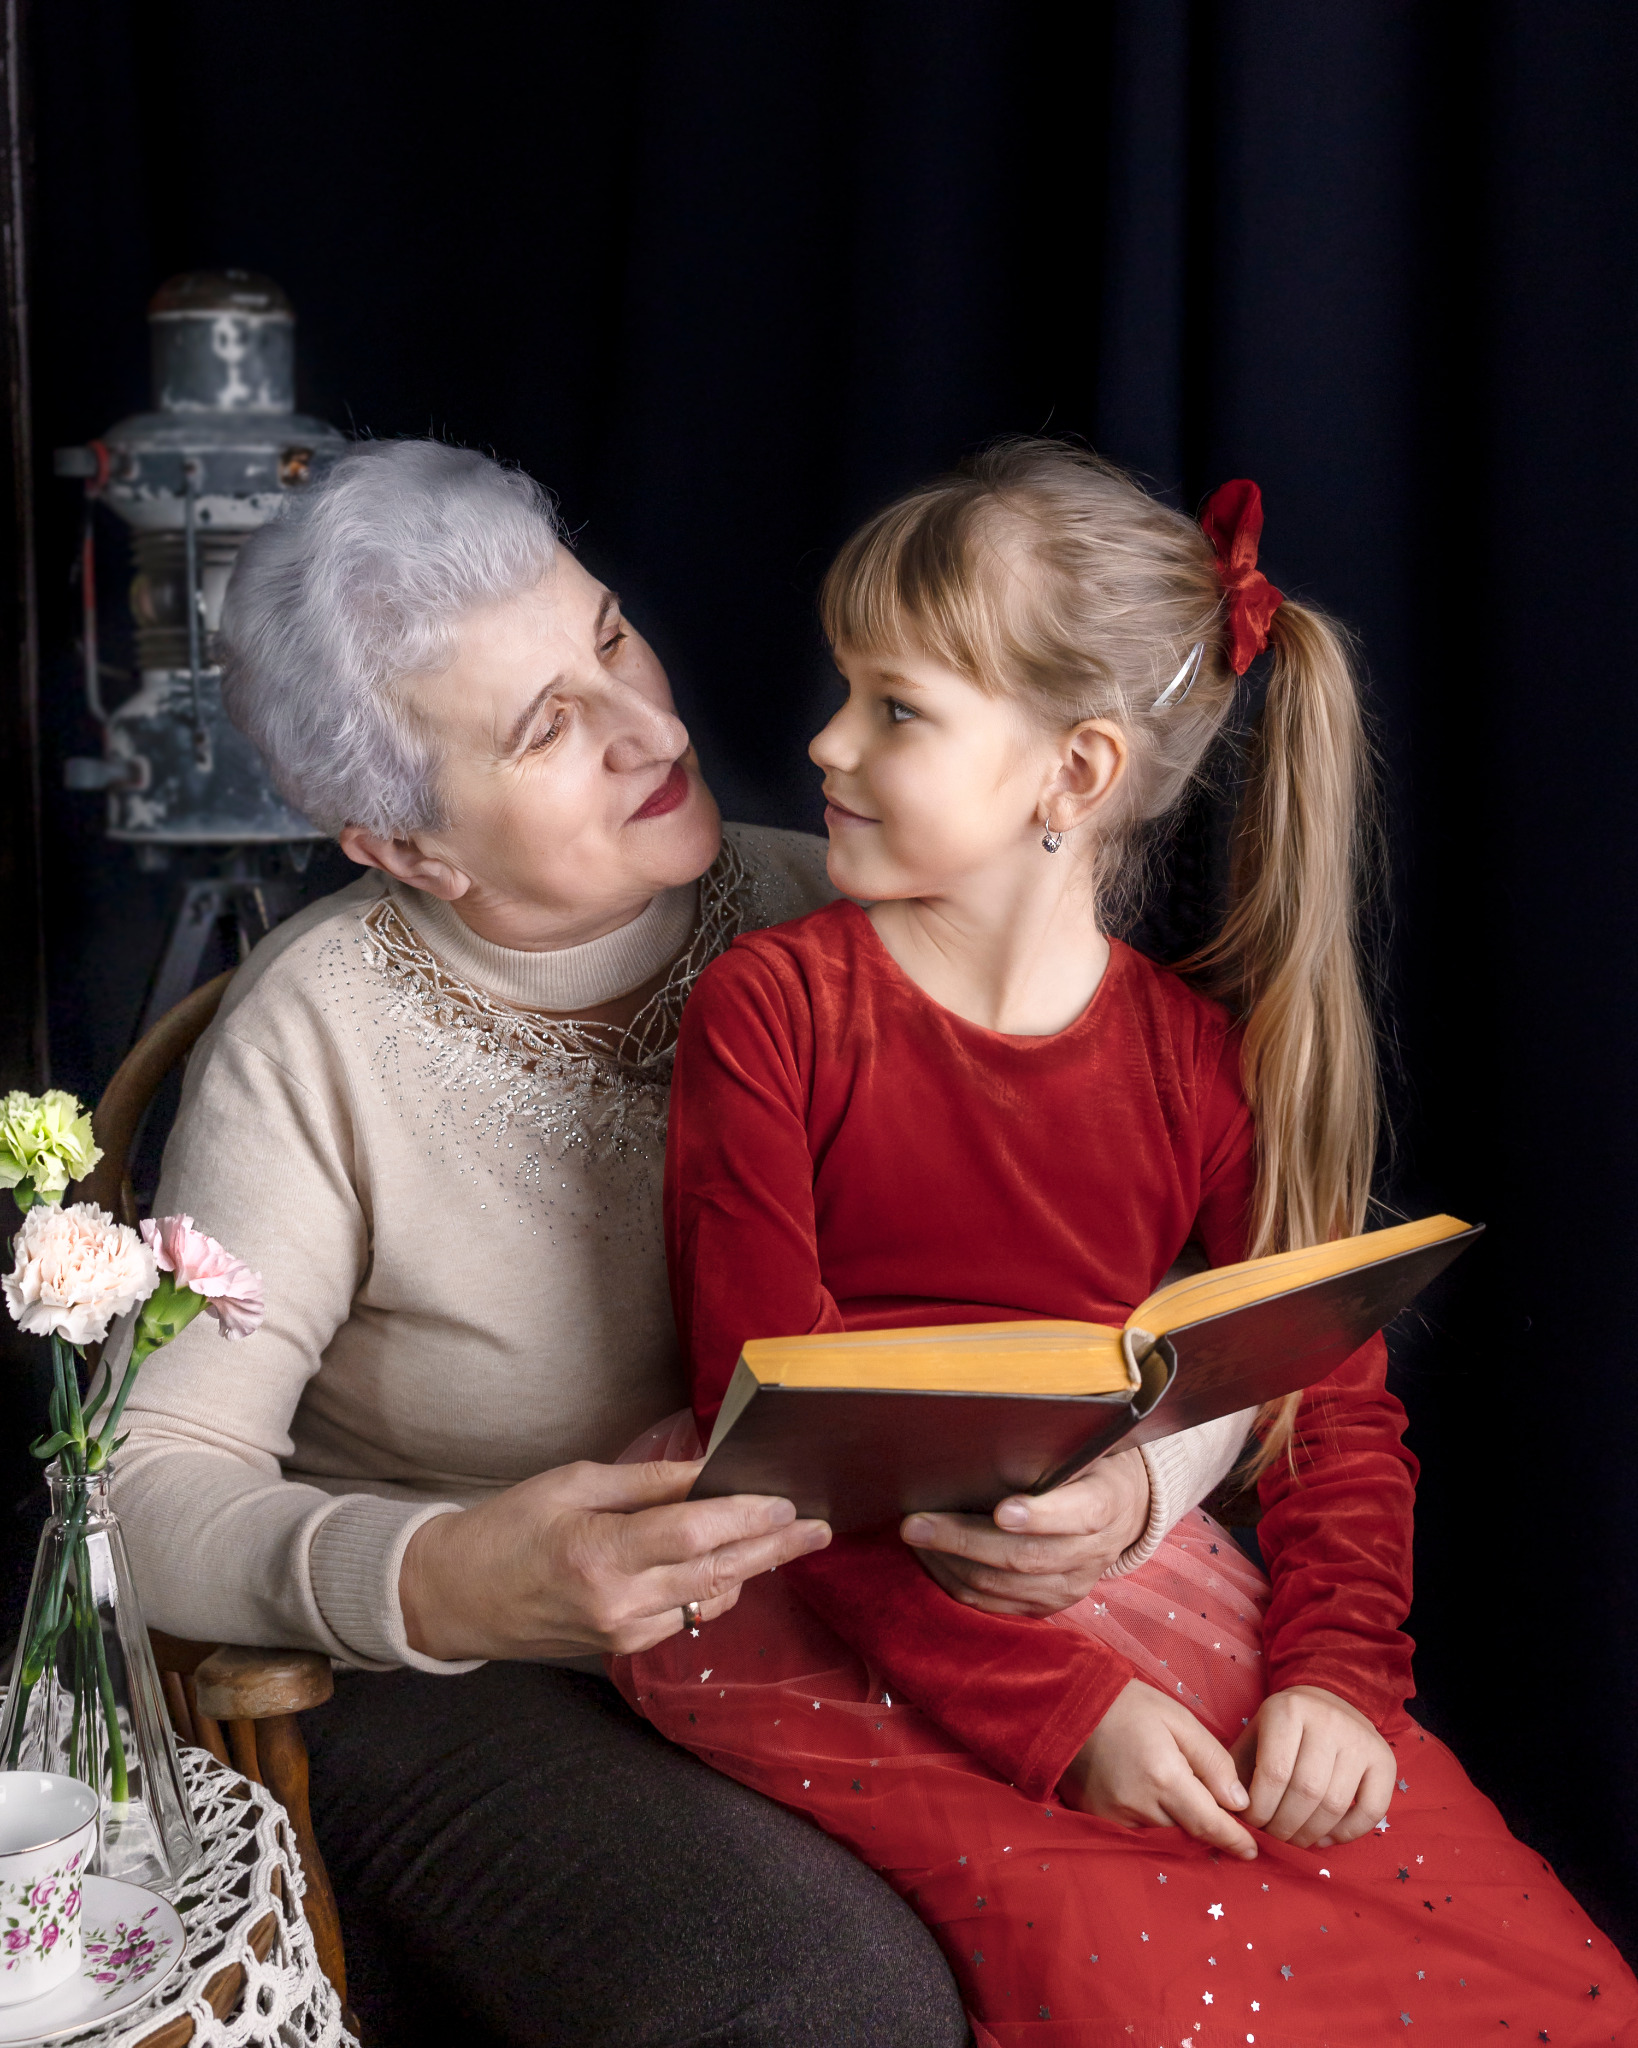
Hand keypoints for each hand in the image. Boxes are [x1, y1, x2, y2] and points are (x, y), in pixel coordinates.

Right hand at [398, 1458, 829, 1661]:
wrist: (454, 1598)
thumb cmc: (507, 1528)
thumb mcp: (574, 1484)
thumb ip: (646, 1482)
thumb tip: (707, 1470)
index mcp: (601, 1553)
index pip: (695, 1533)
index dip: (747, 1516)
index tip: (786, 1500)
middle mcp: (619, 1602)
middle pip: (718, 1572)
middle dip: (773, 1548)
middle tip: (818, 1528)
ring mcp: (623, 1632)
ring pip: (709, 1599)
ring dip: (751, 1569)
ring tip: (789, 1540)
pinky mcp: (622, 1649)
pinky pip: (686, 1617)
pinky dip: (714, 1589)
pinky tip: (733, 1566)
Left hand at [900, 1448, 1150, 1615]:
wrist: (1119, 1511)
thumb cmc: (1083, 1467)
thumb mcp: (1078, 1449)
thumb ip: (1044, 1452)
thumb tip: (980, 1442)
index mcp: (1105, 1504)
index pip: (1079, 1514)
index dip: (1040, 1516)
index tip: (1002, 1511)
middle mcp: (1091, 1553)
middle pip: (1025, 1556)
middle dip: (963, 1541)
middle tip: (916, 1524)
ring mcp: (1070, 1586)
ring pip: (1002, 1584)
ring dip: (951, 1562)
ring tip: (916, 1537)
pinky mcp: (1048, 1606)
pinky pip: (995, 1603)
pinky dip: (957, 1582)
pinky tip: (934, 1557)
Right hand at [1059, 1678, 1257, 1858]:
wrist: (1069, 1704)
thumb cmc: (1129, 1706)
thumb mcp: (1179, 1719)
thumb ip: (1213, 1760)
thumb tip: (1238, 1802)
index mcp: (1164, 1776)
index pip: (1208, 1824)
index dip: (1233, 1840)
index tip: (1252, 1850)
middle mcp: (1138, 1804)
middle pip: (1186, 1835)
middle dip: (1207, 1831)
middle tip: (1223, 1822)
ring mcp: (1113, 1816)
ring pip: (1162, 1838)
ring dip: (1179, 1830)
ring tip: (1188, 1812)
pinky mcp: (1096, 1818)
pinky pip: (1136, 1835)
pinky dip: (1153, 1828)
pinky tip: (1157, 1811)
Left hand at [1231, 1685, 1394, 1847]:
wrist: (1326, 1701)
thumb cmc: (1283, 1728)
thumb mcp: (1255, 1734)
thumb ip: (1239, 1769)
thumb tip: (1232, 1812)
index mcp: (1289, 1710)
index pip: (1274, 1772)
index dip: (1261, 1808)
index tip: (1252, 1823)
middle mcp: (1328, 1721)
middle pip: (1306, 1791)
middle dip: (1285, 1826)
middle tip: (1274, 1836)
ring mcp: (1360, 1739)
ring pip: (1335, 1804)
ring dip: (1311, 1833)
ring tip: (1294, 1839)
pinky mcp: (1385, 1760)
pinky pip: (1371, 1810)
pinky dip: (1346, 1834)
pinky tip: (1324, 1837)